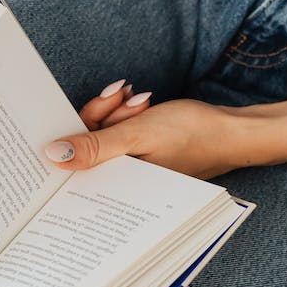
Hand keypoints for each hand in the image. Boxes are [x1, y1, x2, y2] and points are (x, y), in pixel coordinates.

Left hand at [45, 80, 286, 178]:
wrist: (234, 130)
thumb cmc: (193, 135)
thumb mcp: (137, 135)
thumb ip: (93, 147)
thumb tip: (52, 156)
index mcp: (118, 188)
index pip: (75, 167)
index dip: (74, 134)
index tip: (80, 109)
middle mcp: (122, 184)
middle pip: (87, 148)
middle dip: (101, 116)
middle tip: (122, 97)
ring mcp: (133, 170)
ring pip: (104, 136)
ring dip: (116, 112)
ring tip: (139, 101)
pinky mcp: (142, 156)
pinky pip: (120, 134)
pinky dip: (126, 116)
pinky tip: (142, 103)